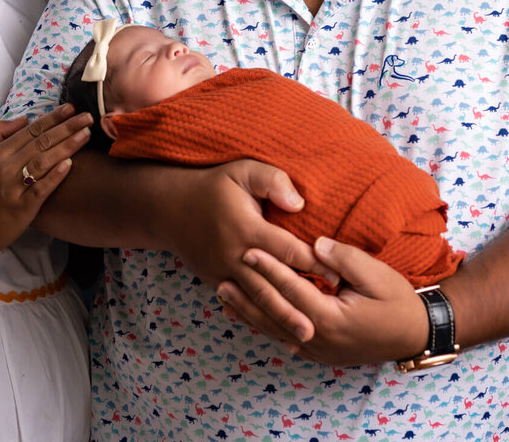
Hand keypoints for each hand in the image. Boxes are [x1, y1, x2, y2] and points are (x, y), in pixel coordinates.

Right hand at [0, 104, 91, 258]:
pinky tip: (70, 164)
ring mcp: (13, 187)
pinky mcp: (21, 208)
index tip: (71, 108)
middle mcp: (6, 167)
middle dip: (67, 127)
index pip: (31, 130)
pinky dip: (55, 175)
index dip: (53, 118)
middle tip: (88, 117)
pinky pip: (41, 188)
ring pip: (44, 161)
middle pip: (41, 142)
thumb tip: (24, 118)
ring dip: (67, 146)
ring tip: (86, 135)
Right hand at [160, 160, 333, 344]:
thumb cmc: (215, 185)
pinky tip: (275, 334)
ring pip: (255, 301)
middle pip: (270, 286)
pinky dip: (259, 320)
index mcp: (248, 228)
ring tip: (303, 338)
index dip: (314, 263)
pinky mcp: (215, 281)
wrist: (170, 207)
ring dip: (279, 321)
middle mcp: (236, 255)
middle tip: (321, 326)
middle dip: (296, 307)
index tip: (337, 277)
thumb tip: (299, 204)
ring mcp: (223, 272)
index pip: (287, 250)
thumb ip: (273, 181)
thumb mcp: (244, 171)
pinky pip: (240, 304)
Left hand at [218, 237, 428, 365]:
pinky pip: (284, 339)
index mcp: (331, 318)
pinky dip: (263, 326)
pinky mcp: (319, 353)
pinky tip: (248, 316)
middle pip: (274, 313)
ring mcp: (317, 350)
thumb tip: (316, 244)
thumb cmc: (398, 301)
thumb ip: (345, 259)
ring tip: (223, 295)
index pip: (291, 288)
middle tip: (223, 274)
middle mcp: (318, 338)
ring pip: (274, 330)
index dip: (269, 268)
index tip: (249, 249)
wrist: (416, 335)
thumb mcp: (378, 275)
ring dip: (248, 312)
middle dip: (248, 293)